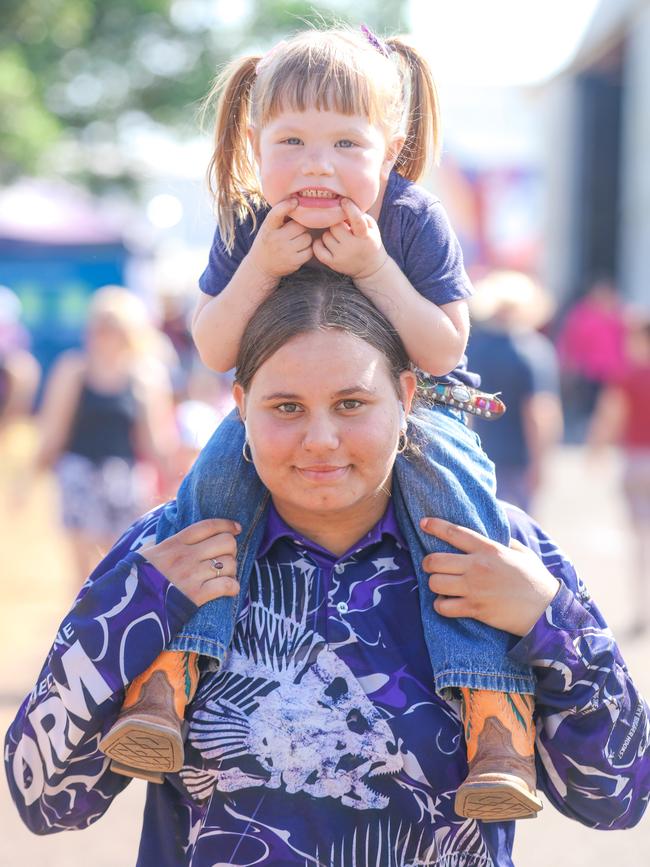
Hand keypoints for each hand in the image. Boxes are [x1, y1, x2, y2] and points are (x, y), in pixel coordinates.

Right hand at [141, 519, 241, 606]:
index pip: (208, 526)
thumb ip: (157, 544)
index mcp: (174, 543)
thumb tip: (162, 539)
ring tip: (225, 575)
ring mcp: (192, 575)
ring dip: (232, 570)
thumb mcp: (144, 554)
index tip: (236, 528)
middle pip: (225, 542)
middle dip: (231, 549)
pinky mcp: (196, 596)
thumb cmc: (135, 580)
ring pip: (230, 564)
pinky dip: (232, 587)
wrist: (126, 609)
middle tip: (226, 557)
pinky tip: (229, 589)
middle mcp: (186, 556)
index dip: (227, 525)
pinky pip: (227, 586)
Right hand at [247, 198, 313, 277]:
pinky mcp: (293, 262)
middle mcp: (276, 239)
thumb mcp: (268, 227)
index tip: (295, 201)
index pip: (276, 214)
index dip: (286, 206)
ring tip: (297, 241)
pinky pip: (309, 251)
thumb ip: (280, 216)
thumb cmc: (268, 241)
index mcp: (268, 227)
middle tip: (296, 231)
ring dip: (305, 238)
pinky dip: (308, 250)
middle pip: (300, 226)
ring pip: (307, 238)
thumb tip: (298, 201)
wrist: (261, 266)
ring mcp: (285, 252)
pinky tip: (300, 250)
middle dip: (301, 227)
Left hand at [312, 198, 386, 278]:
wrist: (371, 268)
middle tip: (342, 228)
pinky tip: (325, 243)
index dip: (350, 209)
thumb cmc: (370, 242)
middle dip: (337, 225)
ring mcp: (341, 255)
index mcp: (365, 236)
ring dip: (329, 235)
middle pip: (335, 227)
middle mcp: (352, 246)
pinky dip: (318, 244)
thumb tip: (344, 206)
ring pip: (326, 236)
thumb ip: (361, 215)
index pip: (357, 221)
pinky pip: (317, 248)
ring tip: (337, 238)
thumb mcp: (372, 228)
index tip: (344, 201)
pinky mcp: (333, 263)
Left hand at [421, 517, 559, 635]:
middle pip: (434, 560)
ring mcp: (474, 589)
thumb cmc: (536, 580)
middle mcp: (478, 567)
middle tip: (433, 567)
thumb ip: (505, 541)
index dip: (435, 526)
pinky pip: (443, 607)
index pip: (455, 533)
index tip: (423, 523)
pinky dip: (441, 605)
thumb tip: (494, 531)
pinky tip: (448, 603)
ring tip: (443, 586)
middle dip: (428, 563)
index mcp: (490, 549)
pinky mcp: (475, 609)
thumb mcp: (522, 553)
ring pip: (435, 583)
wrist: (547, 611)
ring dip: (435, 585)